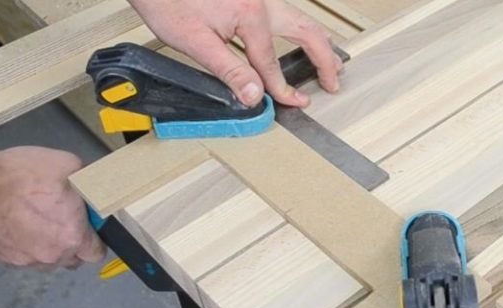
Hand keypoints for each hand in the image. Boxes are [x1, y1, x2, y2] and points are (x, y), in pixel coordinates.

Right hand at [0, 146, 104, 268]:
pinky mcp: (3, 260)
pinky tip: (17, 223)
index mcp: (72, 236)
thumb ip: (88, 182)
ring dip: (48, 245)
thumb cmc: (20, 175)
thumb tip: (93, 186)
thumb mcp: (67, 165)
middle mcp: (52, 255)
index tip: (88, 224)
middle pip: (73, 259)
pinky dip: (25, 245)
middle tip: (62, 219)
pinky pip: (24, 257)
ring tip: (36, 219)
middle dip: (73, 242)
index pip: (97, 252)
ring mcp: (26, 261)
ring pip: (48, 260)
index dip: (96, 238)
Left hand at [130, 0, 342, 107]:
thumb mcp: (195, 42)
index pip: (270, 62)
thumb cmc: (167, 1)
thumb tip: (254, 95)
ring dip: (318, 42)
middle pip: (306, 31)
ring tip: (330, 63)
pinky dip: (301, 30)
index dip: (282, 88)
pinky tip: (302, 40)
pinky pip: (286, 13)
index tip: (295, 103)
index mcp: (250, 13)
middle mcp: (261, 0)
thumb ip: (229, 70)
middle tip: (334, 81)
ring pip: (300, 19)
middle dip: (324, 58)